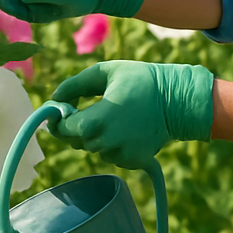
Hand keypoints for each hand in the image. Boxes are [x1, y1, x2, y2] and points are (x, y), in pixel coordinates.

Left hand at [50, 60, 214, 168]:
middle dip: (76, 128)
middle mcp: (108, 142)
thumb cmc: (139, 80)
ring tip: (113, 116)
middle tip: (86, 110)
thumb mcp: (105, 72)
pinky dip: (113, 144)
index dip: (58, 122)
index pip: (65, 129)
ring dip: (96, 136)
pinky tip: (125, 128)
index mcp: (97, 119)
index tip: (59, 112)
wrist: (178, 99)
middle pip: (78, 141)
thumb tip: (55, 98)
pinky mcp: (134, 161)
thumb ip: (75, 85)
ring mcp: (122, 154)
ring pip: (96, 149)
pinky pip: (113, 155)